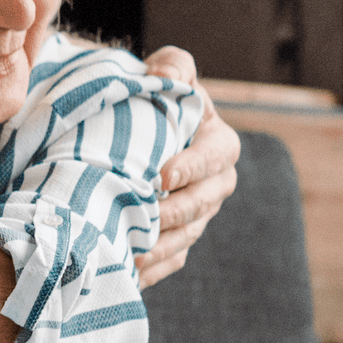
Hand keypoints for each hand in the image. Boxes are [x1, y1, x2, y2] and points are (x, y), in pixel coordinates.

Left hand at [136, 46, 239, 288]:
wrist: (133, 130)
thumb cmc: (155, 98)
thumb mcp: (166, 73)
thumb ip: (173, 66)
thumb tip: (166, 70)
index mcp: (217, 144)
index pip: (214, 156)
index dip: (192, 167)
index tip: (162, 175)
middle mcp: (214, 184)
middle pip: (202, 204)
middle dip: (175, 213)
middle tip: (146, 217)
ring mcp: (197, 216)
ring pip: (185, 237)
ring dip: (160, 247)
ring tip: (131, 253)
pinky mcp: (177, 239)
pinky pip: (170, 260)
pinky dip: (150, 270)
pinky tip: (125, 275)